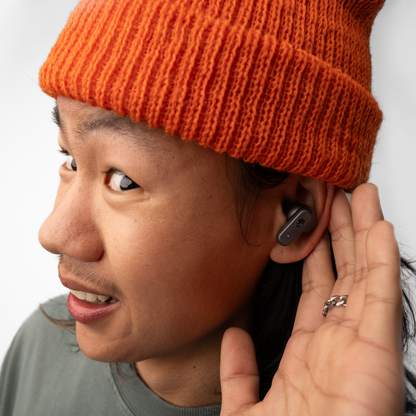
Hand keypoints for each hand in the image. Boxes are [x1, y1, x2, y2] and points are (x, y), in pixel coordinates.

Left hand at [220, 184, 404, 415]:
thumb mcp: (249, 409)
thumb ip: (239, 372)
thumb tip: (233, 336)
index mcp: (311, 349)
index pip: (318, 288)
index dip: (317, 255)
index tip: (313, 227)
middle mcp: (339, 338)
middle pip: (344, 270)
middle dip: (343, 231)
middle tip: (341, 197)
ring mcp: (361, 338)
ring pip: (365, 270)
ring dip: (364, 231)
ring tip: (362, 196)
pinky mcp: (378, 345)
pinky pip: (382, 292)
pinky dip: (382, 258)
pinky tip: (379, 227)